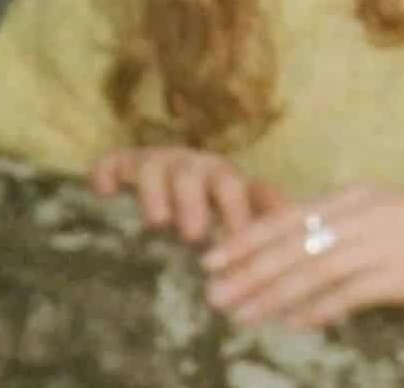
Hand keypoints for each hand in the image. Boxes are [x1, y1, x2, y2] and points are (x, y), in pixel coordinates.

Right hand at [89, 146, 288, 243]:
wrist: (165, 187)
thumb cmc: (209, 205)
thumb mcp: (239, 211)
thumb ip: (264, 216)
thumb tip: (300, 224)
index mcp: (220, 176)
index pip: (231, 187)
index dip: (235, 212)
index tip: (238, 240)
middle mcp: (189, 165)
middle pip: (192, 175)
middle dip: (193, 203)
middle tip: (194, 235)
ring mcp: (156, 163)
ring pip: (154, 167)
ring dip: (155, 192)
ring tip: (157, 222)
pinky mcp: (122, 165)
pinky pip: (113, 163)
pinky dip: (107, 172)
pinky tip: (103, 191)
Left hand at [201, 183, 403, 329]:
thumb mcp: (384, 208)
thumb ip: (343, 223)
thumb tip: (301, 247)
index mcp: (352, 197)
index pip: (285, 218)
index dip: (244, 239)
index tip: (211, 258)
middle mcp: (357, 217)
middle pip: (287, 246)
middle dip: (244, 271)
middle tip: (211, 293)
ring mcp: (376, 246)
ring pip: (307, 272)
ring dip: (268, 295)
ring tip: (239, 314)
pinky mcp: (395, 276)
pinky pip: (343, 296)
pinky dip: (314, 311)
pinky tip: (291, 325)